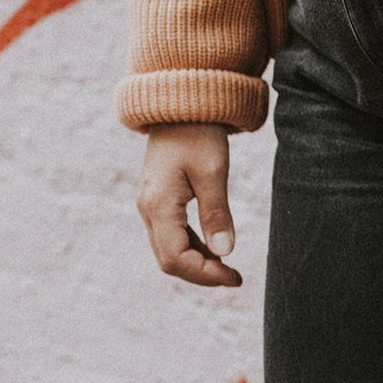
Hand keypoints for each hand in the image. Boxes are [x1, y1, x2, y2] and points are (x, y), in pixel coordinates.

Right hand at [135, 123, 242, 287]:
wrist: (181, 105)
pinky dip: (192, 247)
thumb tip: (224, 252)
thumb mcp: (213, 172)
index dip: (204, 274)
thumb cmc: (199, 133)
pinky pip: (171, 234)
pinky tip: (215, 249)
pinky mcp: (159, 200)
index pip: (176, 258)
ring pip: (169, 249)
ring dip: (197, 262)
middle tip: (234, 278)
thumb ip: (217, 213)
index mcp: (158, 205)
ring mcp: (151, 205)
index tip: (234, 278)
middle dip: (201, 274)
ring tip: (228, 267)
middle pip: (169, 259)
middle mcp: (148, 209)